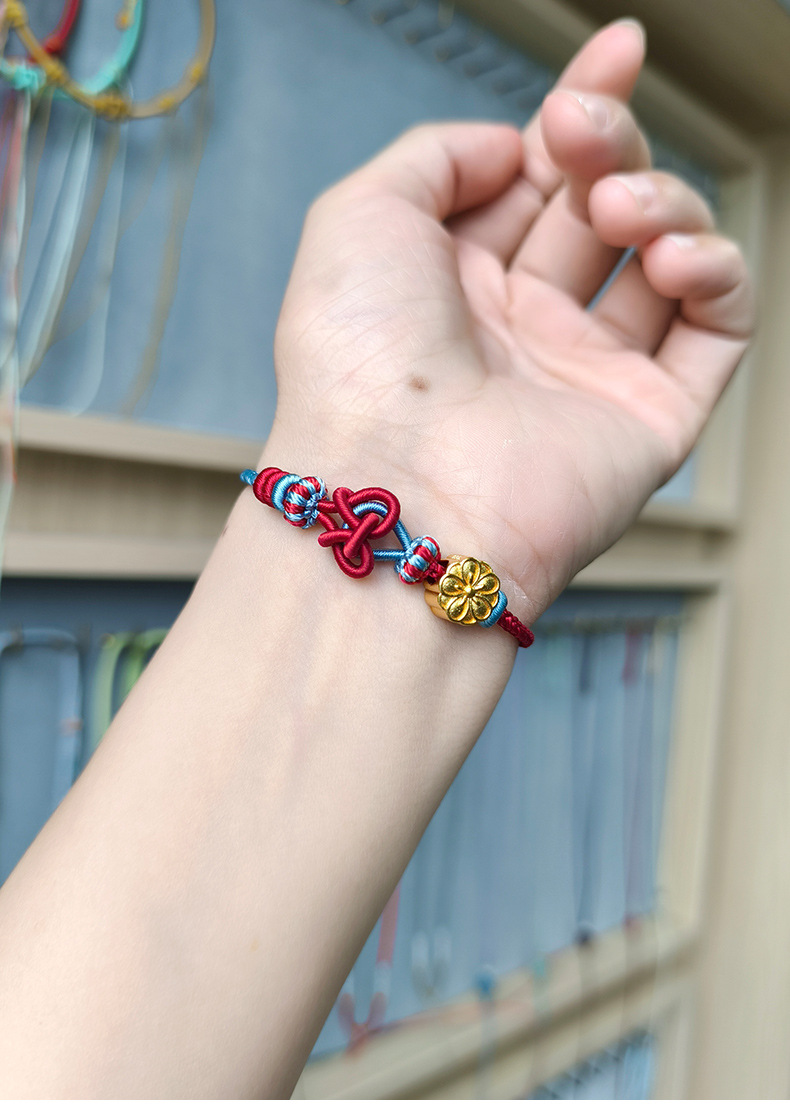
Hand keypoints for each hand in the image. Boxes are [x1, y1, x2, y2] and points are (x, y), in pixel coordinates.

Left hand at [267, 19, 752, 621]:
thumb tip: (514, 146)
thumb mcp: (360, 217)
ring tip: (616, 214)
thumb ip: (435, 155)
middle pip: (601, 205)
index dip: (582, 109)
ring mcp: (589, 374)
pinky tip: (675, 257)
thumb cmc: (359, 362)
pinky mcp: (651, 418)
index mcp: (457, 283)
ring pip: (666, 257)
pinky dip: (718, 273)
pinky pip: (719, 328)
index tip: (618, 48)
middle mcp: (524, 328)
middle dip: (611, 145)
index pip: (537, 180)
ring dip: (660, 204)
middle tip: (588, 133)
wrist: (399, 489)